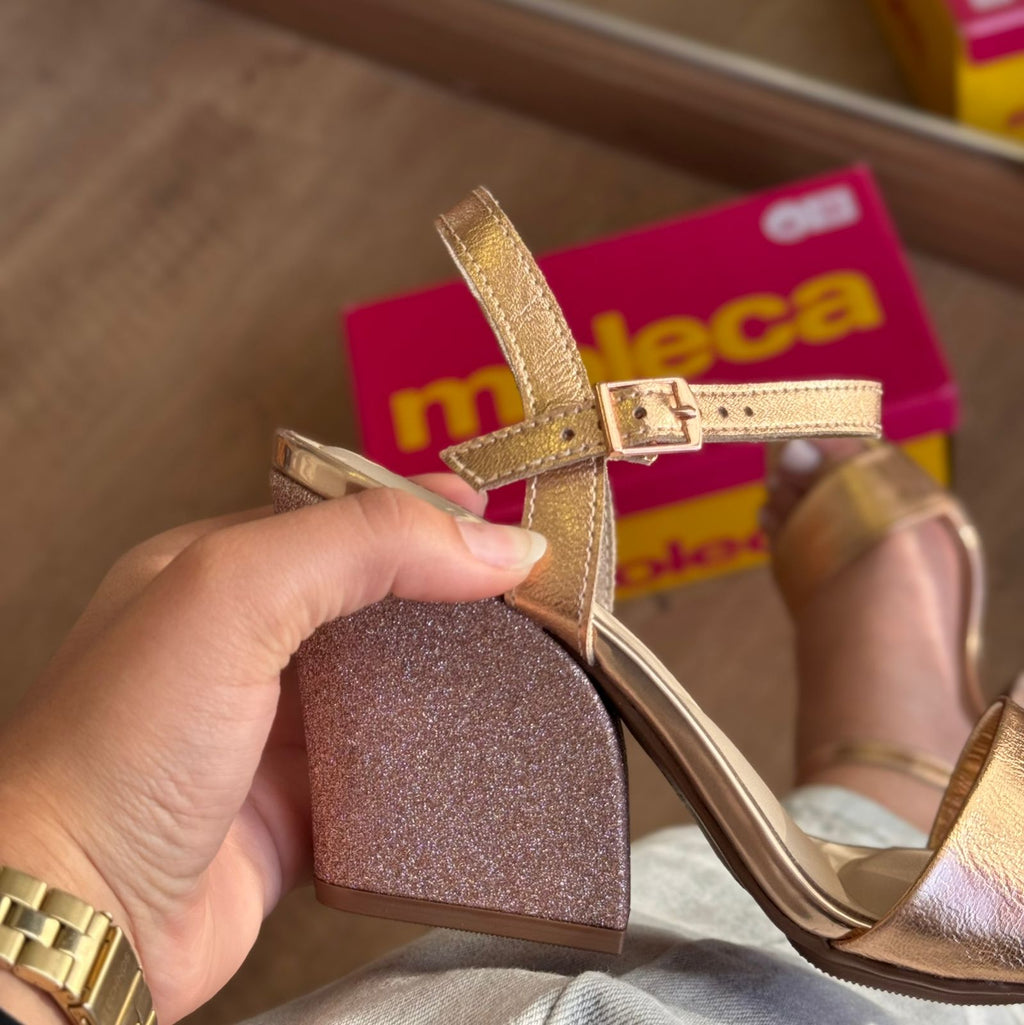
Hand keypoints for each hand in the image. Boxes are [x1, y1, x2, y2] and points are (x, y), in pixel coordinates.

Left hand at [0, 476, 544, 1022]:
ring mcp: (273, 724)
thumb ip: (362, 546)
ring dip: (451, 667)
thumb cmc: (112, 754)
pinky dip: (435, 752)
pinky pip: (388, 763)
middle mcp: (244, 643)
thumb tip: (488, 542)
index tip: (488, 511)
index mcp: (215, 572)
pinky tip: (474, 742)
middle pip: (372, 592)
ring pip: (388, 678)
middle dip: (448, 582)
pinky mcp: (301, 801)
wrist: (81, 919)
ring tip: (521, 652)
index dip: (416, 507)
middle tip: (521, 579)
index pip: (338, 513)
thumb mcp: (232, 598)